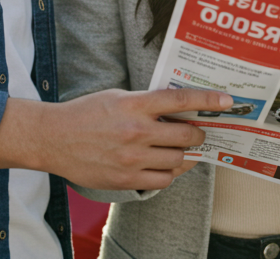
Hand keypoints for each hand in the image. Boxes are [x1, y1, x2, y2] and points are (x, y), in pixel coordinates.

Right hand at [0, 88, 230, 190]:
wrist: (52, 138)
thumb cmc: (85, 113)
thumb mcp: (118, 97)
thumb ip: (147, 103)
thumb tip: (179, 108)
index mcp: (135, 105)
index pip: (181, 100)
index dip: (208, 100)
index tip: (227, 101)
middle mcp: (136, 131)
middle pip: (187, 134)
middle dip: (197, 132)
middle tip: (196, 130)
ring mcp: (131, 158)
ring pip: (178, 160)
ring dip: (184, 154)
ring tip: (177, 148)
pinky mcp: (124, 179)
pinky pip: (162, 181)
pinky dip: (168, 173)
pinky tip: (163, 165)